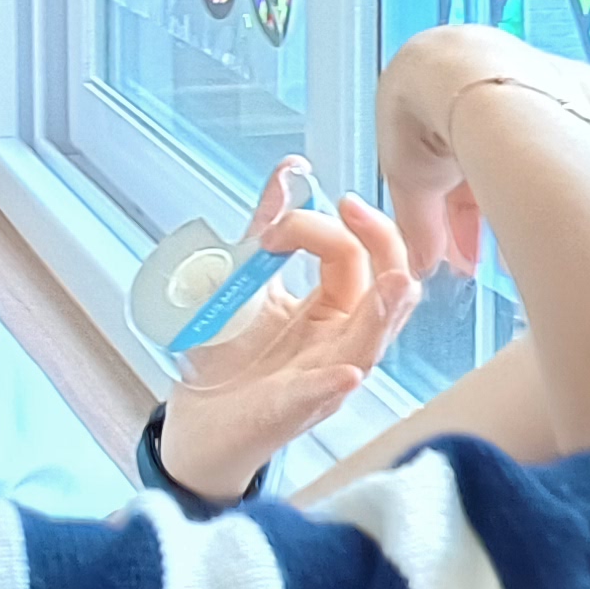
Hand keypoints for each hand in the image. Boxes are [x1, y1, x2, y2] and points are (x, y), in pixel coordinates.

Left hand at [162, 162, 425, 498]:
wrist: (194, 419)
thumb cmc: (229, 357)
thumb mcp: (246, 280)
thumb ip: (268, 229)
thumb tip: (292, 169)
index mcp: (332, 309)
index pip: (352, 255)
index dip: (318, 227)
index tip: (270, 226)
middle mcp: (338, 342)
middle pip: (387, 292)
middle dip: (383, 246)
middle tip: (356, 209)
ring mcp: (320, 379)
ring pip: (368, 343)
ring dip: (382, 312)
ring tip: (396, 284)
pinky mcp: (288, 411)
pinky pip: (318, 396)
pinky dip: (332, 384)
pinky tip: (346, 372)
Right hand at [373, 26, 589, 278]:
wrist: (453, 71)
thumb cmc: (425, 120)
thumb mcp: (411, 180)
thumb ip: (421, 225)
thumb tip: (425, 266)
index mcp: (452, 123)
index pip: (459, 183)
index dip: (457, 224)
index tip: (462, 259)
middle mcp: (500, 106)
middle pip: (504, 163)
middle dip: (498, 207)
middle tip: (501, 258)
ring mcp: (544, 95)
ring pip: (555, 144)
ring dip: (550, 186)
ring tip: (560, 232)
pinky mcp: (585, 85)